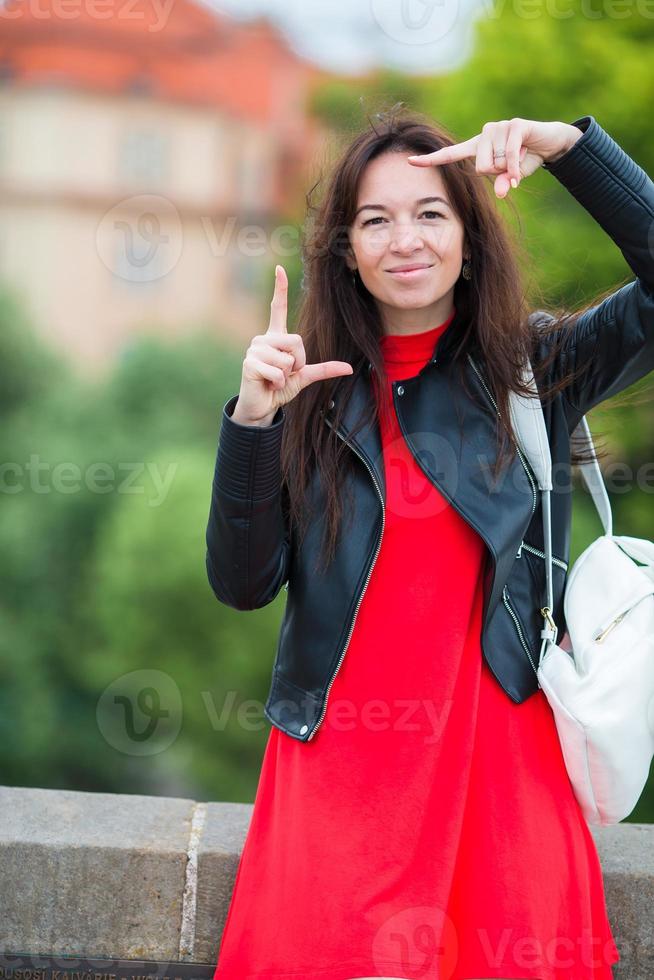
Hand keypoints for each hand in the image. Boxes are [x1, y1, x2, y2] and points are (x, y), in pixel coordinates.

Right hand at [232, 265, 352, 425]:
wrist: (262, 407)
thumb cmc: (280, 388)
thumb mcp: (304, 376)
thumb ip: (324, 369)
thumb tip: (350, 368)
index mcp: (276, 338)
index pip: (277, 308)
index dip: (279, 289)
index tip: (279, 269)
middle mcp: (263, 339)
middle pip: (296, 341)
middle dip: (298, 362)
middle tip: (286, 373)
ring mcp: (254, 350)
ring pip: (287, 358)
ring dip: (287, 375)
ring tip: (275, 379)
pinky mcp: (249, 363)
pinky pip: (277, 371)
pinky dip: (278, 383)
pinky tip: (269, 385)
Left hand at [407, 118, 581, 198]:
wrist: (550, 144)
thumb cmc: (526, 160)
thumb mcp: (511, 177)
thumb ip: (502, 183)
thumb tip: (501, 192)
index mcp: (477, 147)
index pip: (450, 154)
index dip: (430, 160)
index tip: (409, 162)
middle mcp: (484, 135)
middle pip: (480, 168)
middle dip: (498, 172)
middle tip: (511, 164)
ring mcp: (498, 128)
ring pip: (495, 162)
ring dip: (511, 167)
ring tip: (521, 155)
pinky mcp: (514, 126)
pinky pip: (509, 155)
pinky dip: (516, 166)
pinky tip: (523, 166)